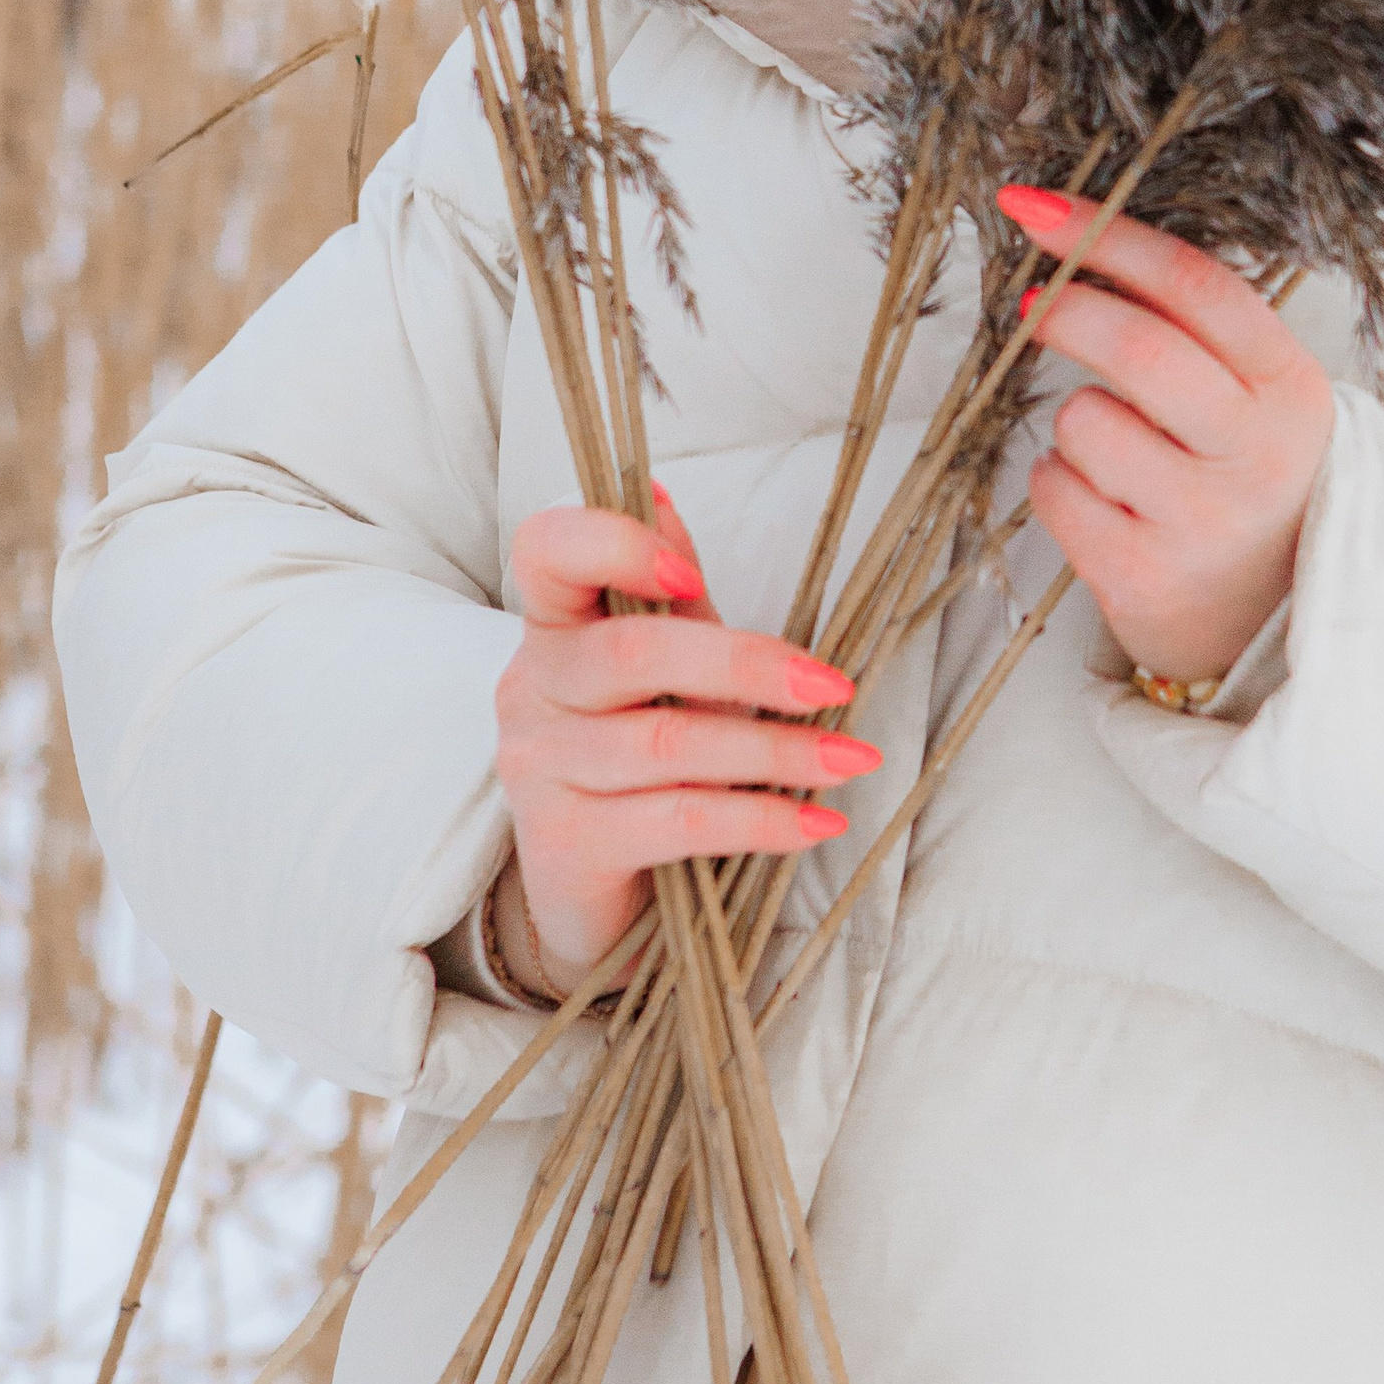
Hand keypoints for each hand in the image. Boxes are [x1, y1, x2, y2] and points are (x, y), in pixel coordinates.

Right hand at [493, 497, 877, 993]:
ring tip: (852, 762)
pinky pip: (677, 822)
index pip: (546, 550)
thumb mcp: (662, 665)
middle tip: (833, 687)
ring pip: (667, 744)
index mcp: (552, 624)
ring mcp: (540, 768)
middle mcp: (531, 687)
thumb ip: (667, 593)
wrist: (597, 889)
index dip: (615, 546)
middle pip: (633, 653)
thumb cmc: (640, 750)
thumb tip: (658, 493)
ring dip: (776, 753)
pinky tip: (817, 823)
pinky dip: (760, 821)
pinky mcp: (566, 845)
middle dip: (748, 665)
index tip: (692, 575)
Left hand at [996, 188, 1333, 688]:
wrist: (1273, 623)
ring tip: (1113, 450)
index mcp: (1290, 389)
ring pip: (1084, 421)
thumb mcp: (1256, 399)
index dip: (1107, 236)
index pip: (1195, 287)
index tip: (1036, 209)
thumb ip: (1192, 329)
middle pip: (1138, 350)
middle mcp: (1257, 455)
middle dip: (1068, 311)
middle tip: (1035, 307)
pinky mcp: (1145, 578)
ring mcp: (1202, 522)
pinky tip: (1100, 500)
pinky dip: (1058, 482)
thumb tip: (1071, 238)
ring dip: (1074, 421)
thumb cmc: (1243, 481)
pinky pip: (1055, 490)